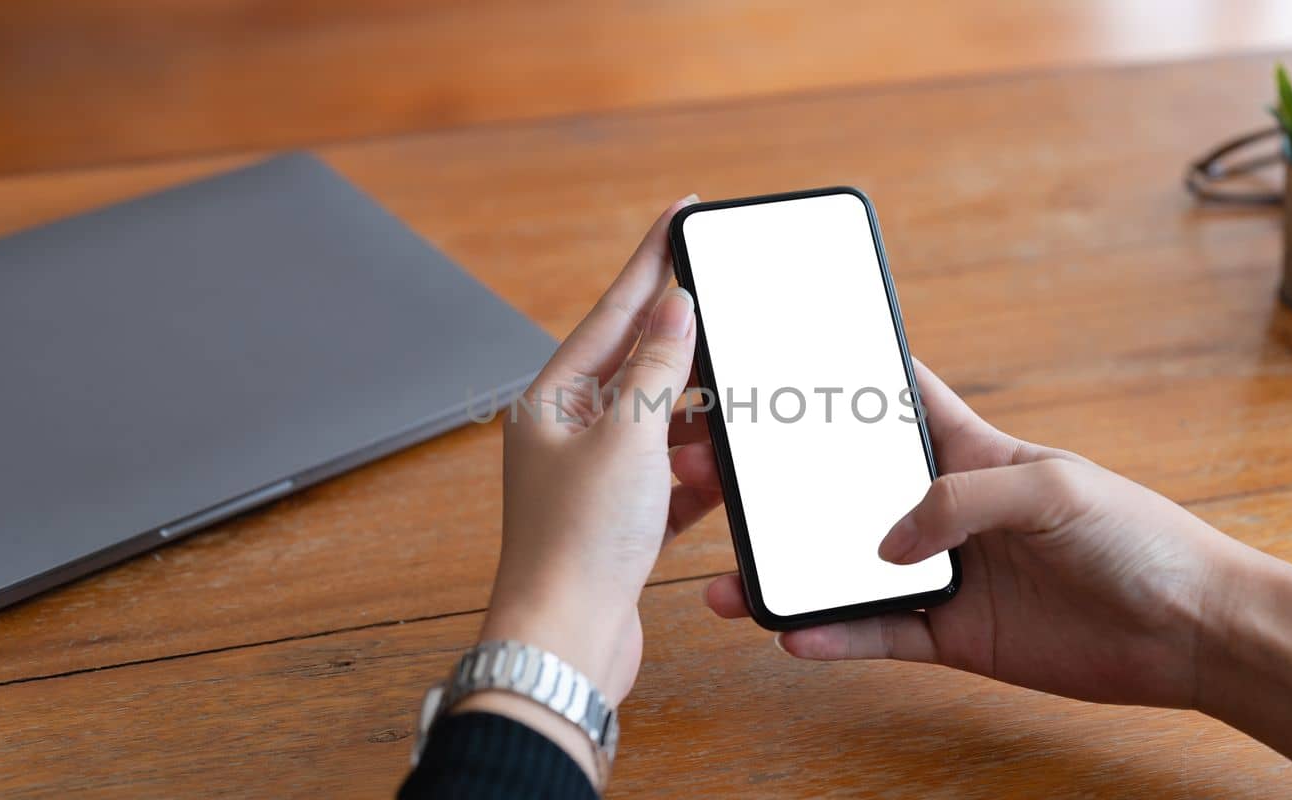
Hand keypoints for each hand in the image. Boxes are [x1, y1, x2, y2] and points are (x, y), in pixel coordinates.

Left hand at [460, 196, 723, 780]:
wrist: (565, 645)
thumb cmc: (579, 543)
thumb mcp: (627, 437)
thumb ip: (657, 367)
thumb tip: (675, 305)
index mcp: (553, 401)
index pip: (613, 311)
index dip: (652, 260)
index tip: (682, 213)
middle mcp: (568, 434)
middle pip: (640, 366)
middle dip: (688, 344)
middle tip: (731, 301)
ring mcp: (595, 481)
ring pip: (662, 426)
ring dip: (700, 419)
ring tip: (738, 403)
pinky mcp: (623, 523)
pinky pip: (673, 479)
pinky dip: (701, 473)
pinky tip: (729, 468)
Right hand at [699, 358, 1291, 792]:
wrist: (1192, 631)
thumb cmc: (1140, 536)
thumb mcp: (1055, 488)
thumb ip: (964, 500)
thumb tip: (887, 544)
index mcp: (974, 452)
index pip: (899, 400)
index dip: (847, 378)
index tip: (780, 364)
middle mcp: (948, 511)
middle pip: (846, 492)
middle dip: (783, 488)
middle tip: (718, 484)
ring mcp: (947, 575)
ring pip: (847, 572)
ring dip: (792, 574)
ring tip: (734, 583)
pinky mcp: (955, 636)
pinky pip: (879, 636)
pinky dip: (836, 638)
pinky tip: (797, 635)